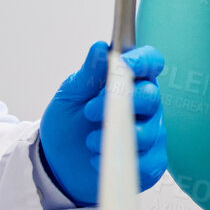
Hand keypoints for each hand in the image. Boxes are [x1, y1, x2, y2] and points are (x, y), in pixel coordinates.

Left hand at [39, 41, 168, 205]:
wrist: (57, 161)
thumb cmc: (68, 122)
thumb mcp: (71, 94)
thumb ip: (88, 72)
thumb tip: (100, 47)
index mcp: (130, 80)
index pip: (150, 62)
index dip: (142, 61)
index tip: (122, 65)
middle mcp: (145, 104)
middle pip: (152, 96)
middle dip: (121, 102)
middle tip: (90, 111)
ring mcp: (151, 133)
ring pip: (150, 131)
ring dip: (116, 136)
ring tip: (90, 140)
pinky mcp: (150, 161)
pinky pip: (149, 161)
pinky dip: (121, 160)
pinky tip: (100, 159)